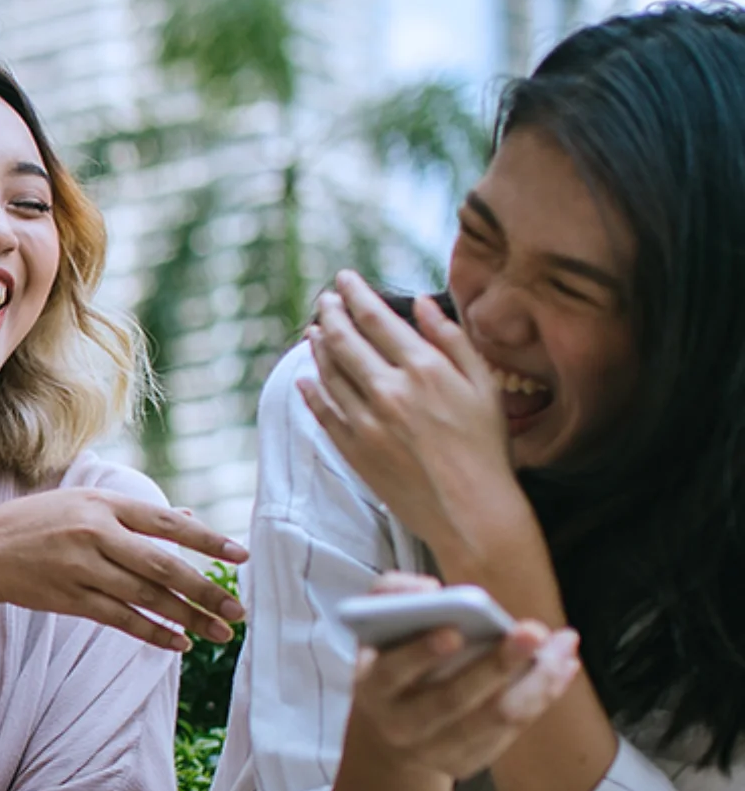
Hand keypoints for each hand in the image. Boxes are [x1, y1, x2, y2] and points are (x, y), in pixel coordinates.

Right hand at [0, 487, 246, 650]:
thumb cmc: (37, 523)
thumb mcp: (85, 502)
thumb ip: (136, 513)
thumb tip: (188, 518)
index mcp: (105, 504)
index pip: (168, 524)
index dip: (208, 541)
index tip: (242, 556)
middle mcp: (97, 535)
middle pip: (164, 566)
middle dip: (206, 590)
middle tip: (239, 611)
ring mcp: (83, 569)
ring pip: (146, 597)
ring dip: (187, 618)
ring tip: (219, 633)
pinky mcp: (71, 599)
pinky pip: (121, 620)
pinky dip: (153, 633)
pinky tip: (179, 644)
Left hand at [300, 271, 525, 561]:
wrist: (470, 510)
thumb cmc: (486, 447)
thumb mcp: (483, 385)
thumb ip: (451, 340)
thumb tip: (421, 303)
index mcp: (423, 368)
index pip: (377, 319)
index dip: (356, 295)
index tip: (344, 279)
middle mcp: (389, 391)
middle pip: (345, 340)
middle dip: (331, 313)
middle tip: (324, 300)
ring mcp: (366, 422)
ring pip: (329, 374)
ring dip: (318, 348)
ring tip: (314, 331)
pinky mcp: (354, 451)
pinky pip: (323, 414)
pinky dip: (312, 392)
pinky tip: (306, 379)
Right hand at [348, 574, 580, 780]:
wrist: (387, 732)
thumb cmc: (392, 660)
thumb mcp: (376, 626)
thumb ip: (392, 594)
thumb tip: (430, 589)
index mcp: (374, 687)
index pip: (394, 672)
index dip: (422, 653)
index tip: (454, 631)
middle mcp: (400, 726)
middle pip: (451, 700)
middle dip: (495, 665)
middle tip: (532, 631)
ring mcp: (434, 750)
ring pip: (493, 718)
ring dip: (535, 682)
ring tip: (563, 646)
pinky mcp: (465, 762)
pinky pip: (511, 731)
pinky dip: (542, 696)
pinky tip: (563, 667)